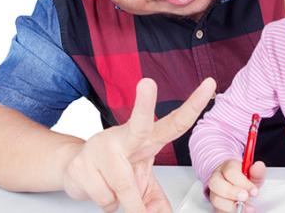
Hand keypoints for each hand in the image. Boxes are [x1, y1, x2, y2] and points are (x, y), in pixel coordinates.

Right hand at [63, 77, 215, 211]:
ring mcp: (100, 147)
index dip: (194, 105)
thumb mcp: (143, 183)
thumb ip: (157, 201)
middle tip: (148, 83)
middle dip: (143, 104)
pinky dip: (107, 202)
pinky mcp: (82, 164)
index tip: (209, 85)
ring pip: (123, 187)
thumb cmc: (115, 169)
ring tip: (115, 188)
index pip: (175, 121)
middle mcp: (124, 136)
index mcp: (146, 138)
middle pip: (138, 122)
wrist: (75, 170)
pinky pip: (106, 198)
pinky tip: (100, 186)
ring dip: (124, 200)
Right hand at [208, 159, 264, 212]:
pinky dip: (228, 211)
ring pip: (215, 198)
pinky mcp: (215, 204)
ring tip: (244, 208)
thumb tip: (258, 166)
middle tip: (245, 198)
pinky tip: (240, 212)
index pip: (230, 172)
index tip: (254, 192)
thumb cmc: (245, 179)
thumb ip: (257, 171)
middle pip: (216, 183)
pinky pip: (218, 209)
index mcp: (227, 166)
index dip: (242, 182)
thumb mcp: (254, 175)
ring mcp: (214, 191)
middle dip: (231, 192)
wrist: (239, 188)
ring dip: (230, 205)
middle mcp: (217, 177)